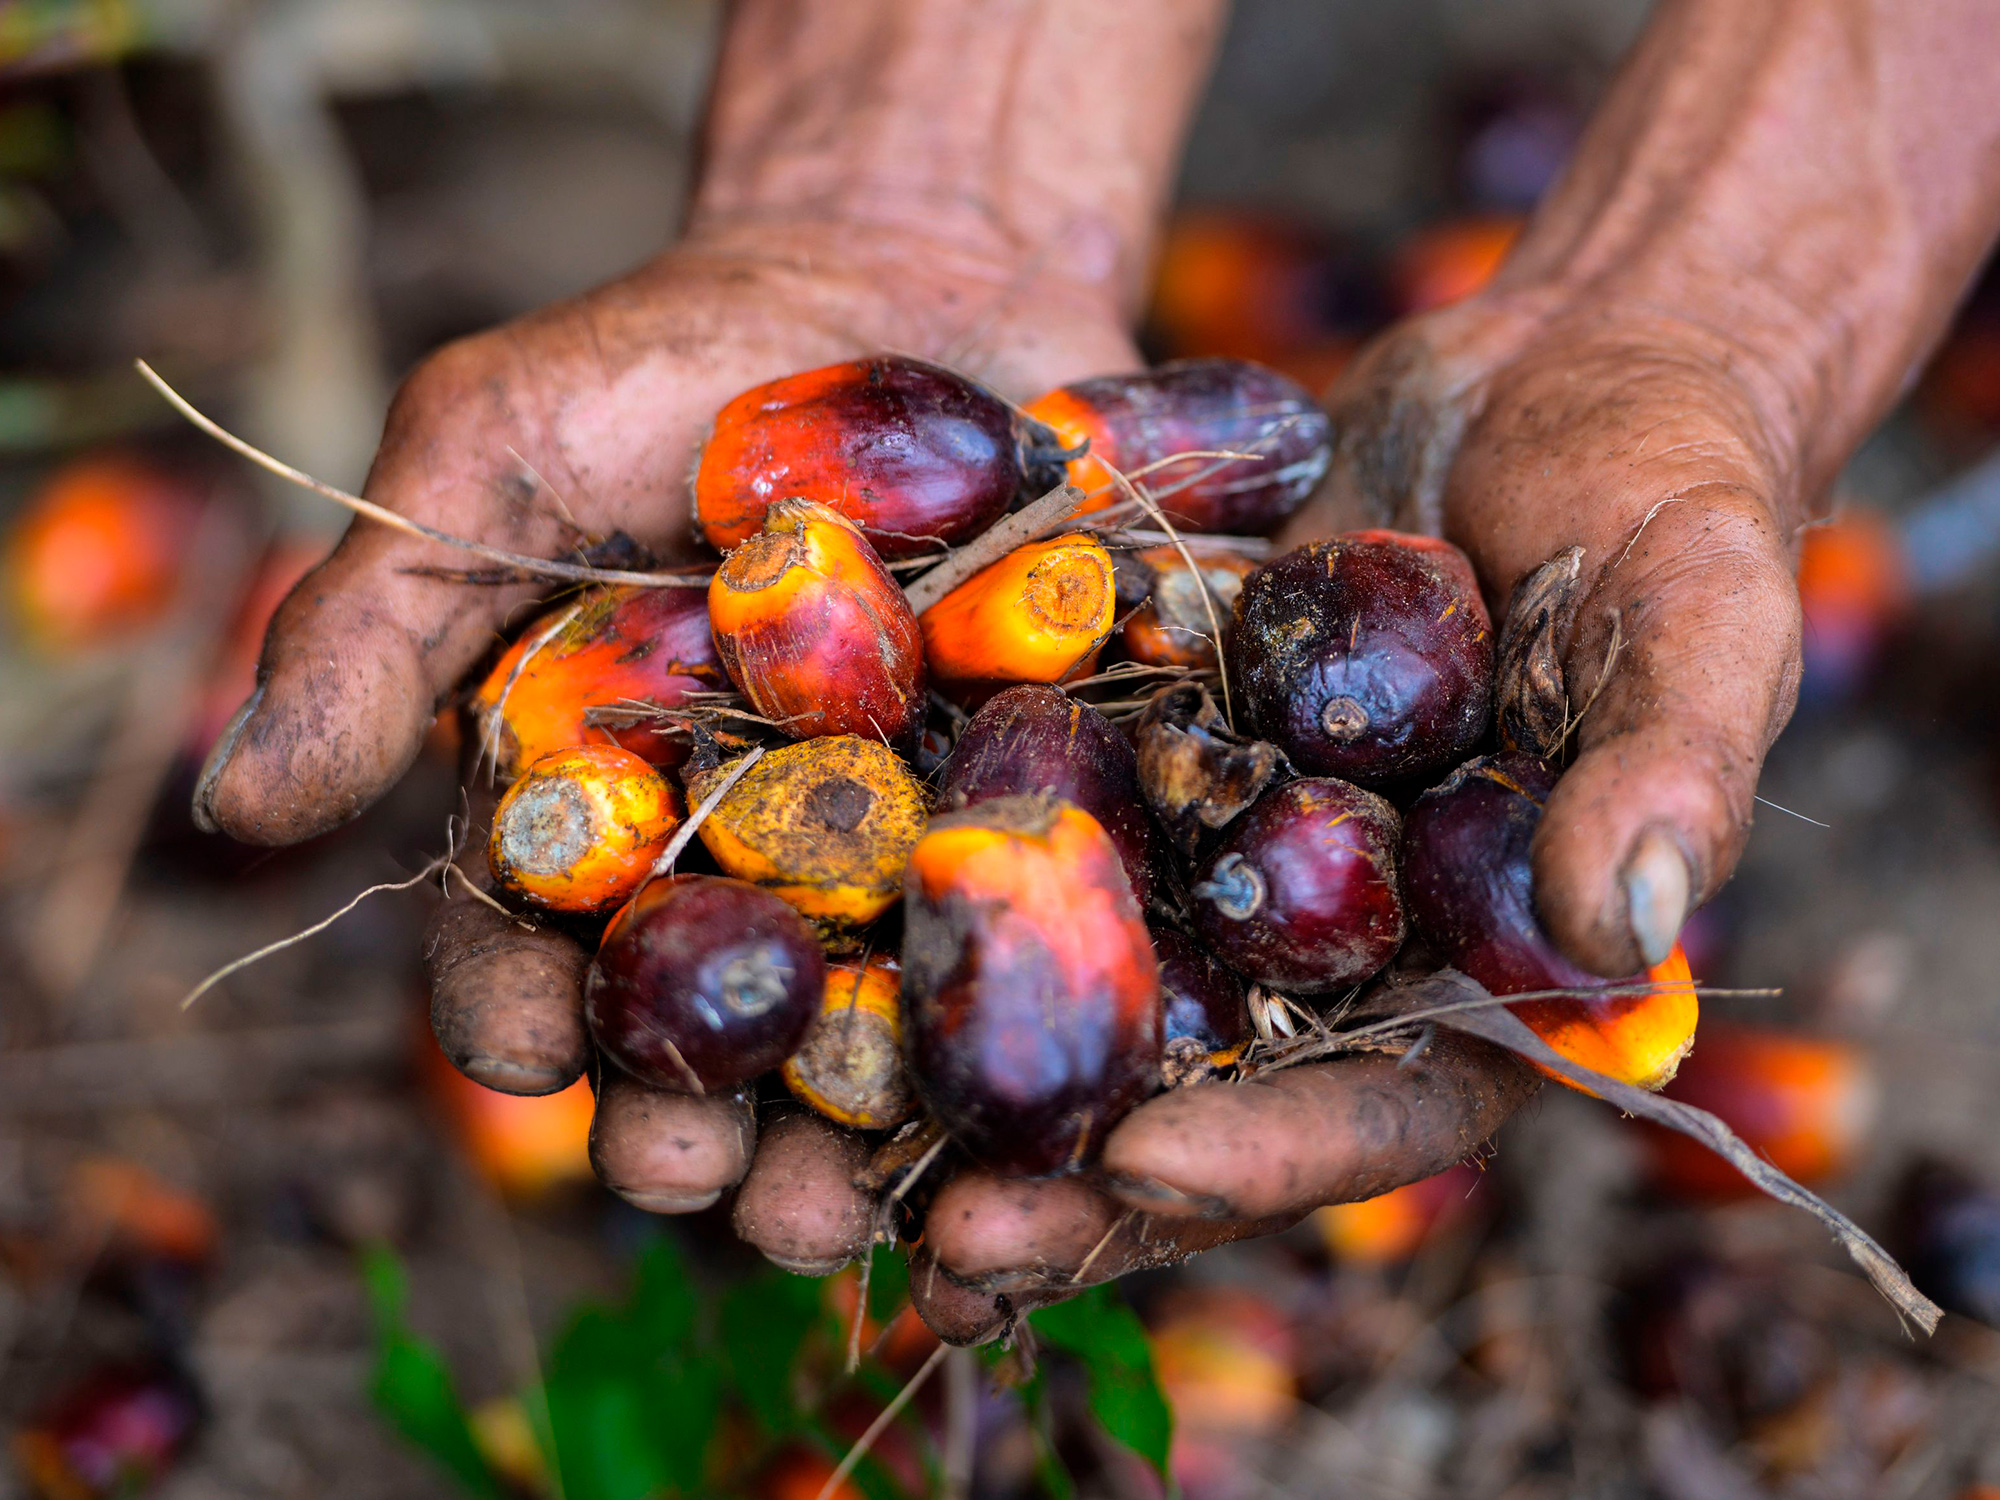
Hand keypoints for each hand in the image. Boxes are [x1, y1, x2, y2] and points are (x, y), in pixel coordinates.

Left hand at [885, 287, 1803, 1345]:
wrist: (1547, 368)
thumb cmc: (1665, 496)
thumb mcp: (1700, 614)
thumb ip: (1671, 773)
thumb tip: (1621, 940)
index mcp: (1481, 970)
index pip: (1383, 1109)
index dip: (1270, 1156)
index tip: (1143, 1171)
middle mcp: (1335, 941)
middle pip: (1203, 1095)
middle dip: (1075, 1178)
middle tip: (947, 1231)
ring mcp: (1224, 850)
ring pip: (1090, 989)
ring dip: (973, 1068)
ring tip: (837, 1138)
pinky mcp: (1141, 752)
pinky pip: (1036, 826)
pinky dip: (945, 877)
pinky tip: (819, 911)